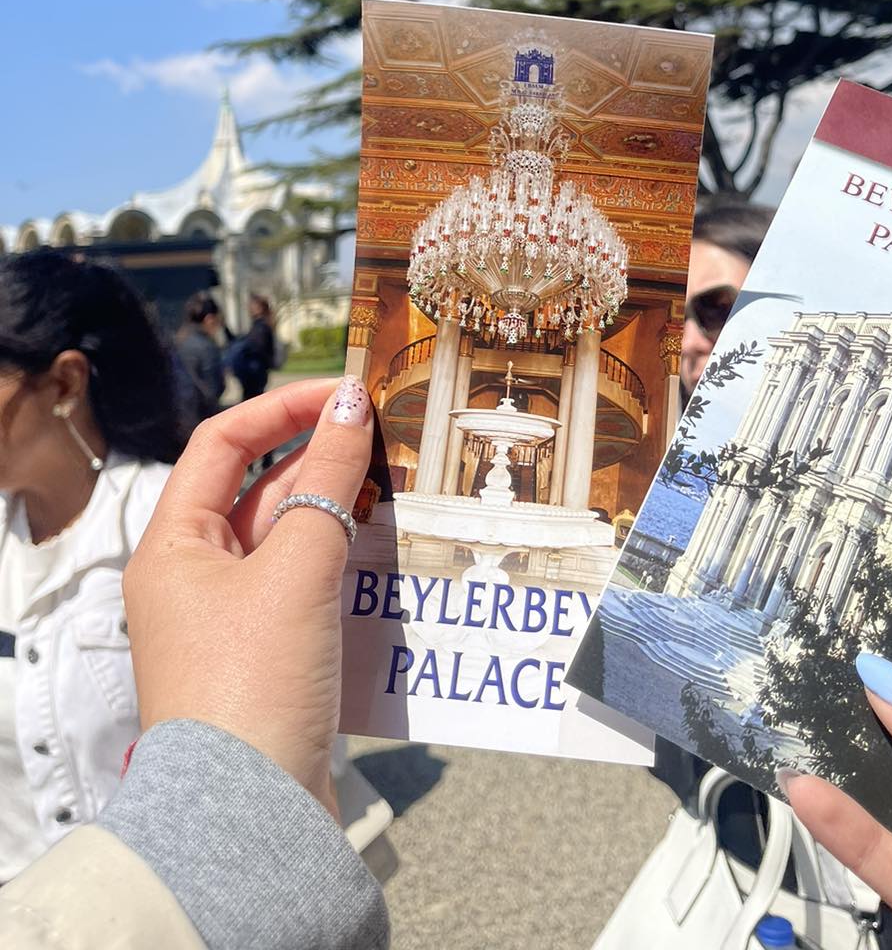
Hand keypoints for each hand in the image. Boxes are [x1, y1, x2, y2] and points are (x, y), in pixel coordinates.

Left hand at [123, 376, 373, 815]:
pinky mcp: (267, 658)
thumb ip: (326, 480)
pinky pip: (307, 586)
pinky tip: (392, 553)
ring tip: (401, 488)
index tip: (344, 393)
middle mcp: (193, 578)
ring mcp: (230, 621)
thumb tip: (348, 403)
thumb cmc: (252, 684)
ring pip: (290, 539)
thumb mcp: (295, 569)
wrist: (250, 815)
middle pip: (259, 489)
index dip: (282, 408)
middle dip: (322, 460)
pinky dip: (346, 563)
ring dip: (341, 512)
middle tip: (388, 436)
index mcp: (173, 547)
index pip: (221, 443)